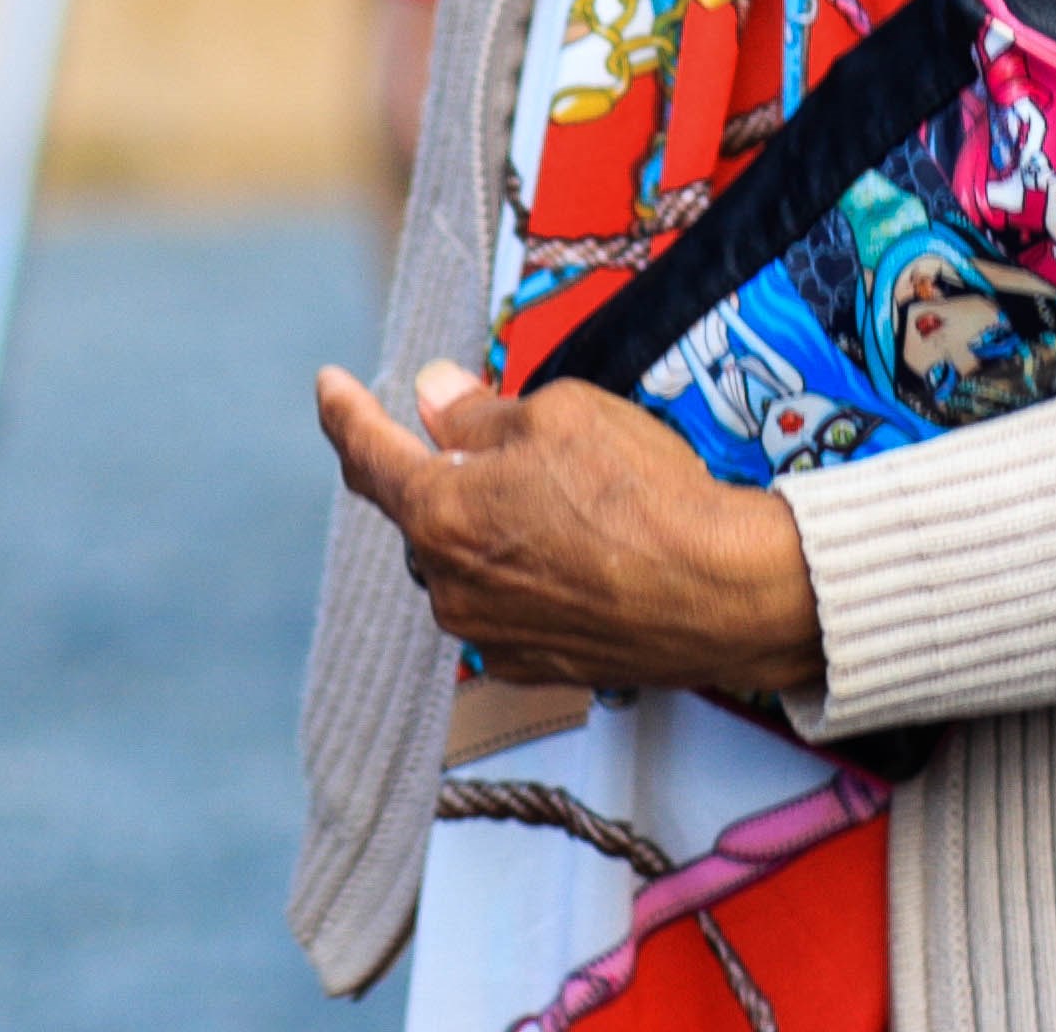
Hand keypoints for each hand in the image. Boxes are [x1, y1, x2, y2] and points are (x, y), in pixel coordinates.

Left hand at [315, 361, 823, 706]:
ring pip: (462, 563)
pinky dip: (520, 573)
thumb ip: (478, 411)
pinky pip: (504, 605)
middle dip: (443, 472)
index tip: (330, 388)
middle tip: (493, 438)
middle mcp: (449, 585)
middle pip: (421, 513)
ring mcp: (491, 634)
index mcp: (439, 514)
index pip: (368, 454)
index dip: (345, 413)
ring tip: (559, 501)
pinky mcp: (536, 667)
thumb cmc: (642, 495)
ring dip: (485, 528)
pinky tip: (574, 552)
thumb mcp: (558, 413)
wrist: (725, 595)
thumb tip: (434, 398)